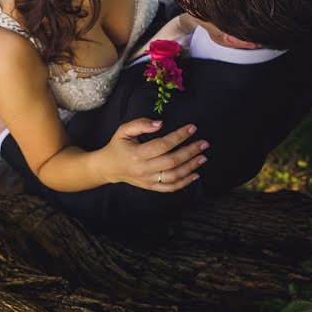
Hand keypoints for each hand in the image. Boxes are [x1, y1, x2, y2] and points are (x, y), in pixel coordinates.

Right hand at [93, 118, 208, 191]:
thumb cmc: (118, 146)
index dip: (178, 136)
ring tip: (203, 157)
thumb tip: (160, 124)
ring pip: (173, 176)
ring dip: (191, 166)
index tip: (192, 128)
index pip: (162, 145)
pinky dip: (184, 182)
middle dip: (190, 151)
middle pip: (171, 161)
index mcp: (137, 153)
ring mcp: (148, 179)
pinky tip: (195, 174)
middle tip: (204, 143)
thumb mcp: (124, 130)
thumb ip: (140, 124)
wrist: (108, 167)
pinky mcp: (151, 186)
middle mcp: (143, 168)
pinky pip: (170, 187)